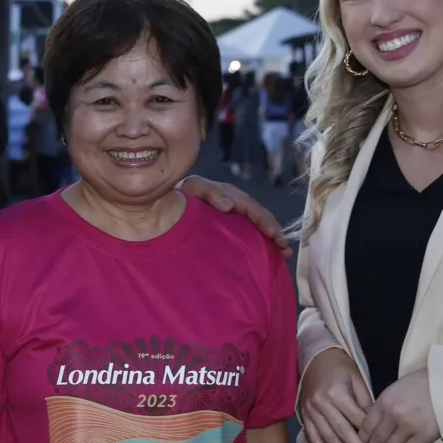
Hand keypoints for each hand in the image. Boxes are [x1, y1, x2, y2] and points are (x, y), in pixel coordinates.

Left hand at [177, 175, 291, 256]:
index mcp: (225, 193)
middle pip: (258, 216)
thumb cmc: (176, 197)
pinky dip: (262, 242)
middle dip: (273, 229)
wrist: (159, 209)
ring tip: (284, 251)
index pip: (249, 205)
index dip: (262, 218)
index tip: (271, 233)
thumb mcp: (191, 188)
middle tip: (283, 246)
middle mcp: (232, 204)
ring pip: (256, 226)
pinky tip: (272, 254)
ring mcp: (230, 217)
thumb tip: (229, 205)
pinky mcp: (227, 229)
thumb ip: (208, 191)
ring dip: (272, 236)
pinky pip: (248, 234)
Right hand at [298, 348, 373, 442]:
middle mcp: (321, 403)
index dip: (369, 438)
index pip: (356, 421)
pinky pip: (313, 437)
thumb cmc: (341, 366)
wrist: (315, 355)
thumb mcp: (358, 380)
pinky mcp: (303, 415)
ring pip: (327, 438)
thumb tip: (375, 428)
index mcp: (337, 393)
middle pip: (342, 433)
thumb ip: (365, 404)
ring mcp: (310, 410)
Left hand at [358, 369, 439, 442]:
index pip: (366, 426)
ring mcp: (407, 427)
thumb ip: (383, 406)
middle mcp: (392, 415)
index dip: (360, 441)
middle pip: (375, 439)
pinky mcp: (423, 437)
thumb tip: (372, 423)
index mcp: (384, 402)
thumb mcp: (395, 389)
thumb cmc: (420, 384)